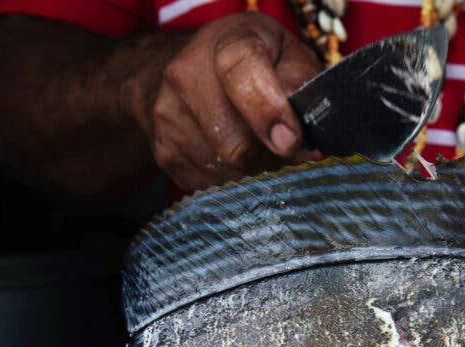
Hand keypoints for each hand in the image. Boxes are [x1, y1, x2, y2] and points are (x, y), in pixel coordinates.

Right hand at [136, 13, 320, 191]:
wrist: (195, 68)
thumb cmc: (256, 61)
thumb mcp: (288, 54)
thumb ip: (300, 82)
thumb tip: (300, 126)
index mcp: (226, 43)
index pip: (243, 78)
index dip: (269, 113)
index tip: (291, 141)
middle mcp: (186, 75)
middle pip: (235, 143)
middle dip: (271, 158)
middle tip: (289, 153)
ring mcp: (168, 114)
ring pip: (223, 170)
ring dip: (254, 173)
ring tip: (264, 154)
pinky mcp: (163, 150)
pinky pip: (207, 185)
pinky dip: (232, 182)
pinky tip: (240, 162)